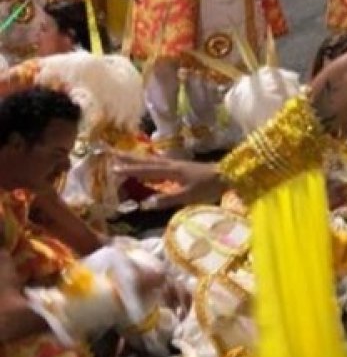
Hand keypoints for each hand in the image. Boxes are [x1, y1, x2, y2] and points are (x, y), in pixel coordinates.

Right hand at [111, 151, 225, 209]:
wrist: (227, 175)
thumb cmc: (208, 187)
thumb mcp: (188, 196)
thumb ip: (167, 200)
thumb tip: (145, 205)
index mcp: (170, 171)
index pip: (145, 171)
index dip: (129, 170)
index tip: (112, 168)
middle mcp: (170, 164)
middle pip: (144, 160)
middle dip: (126, 157)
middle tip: (109, 151)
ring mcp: (175, 164)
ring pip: (150, 159)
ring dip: (134, 157)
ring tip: (120, 154)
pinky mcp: (180, 166)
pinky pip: (158, 162)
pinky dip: (146, 161)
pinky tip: (144, 162)